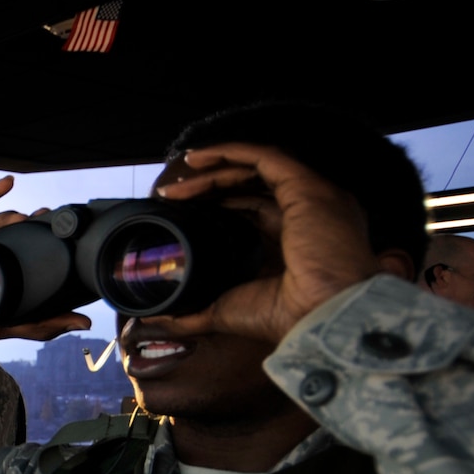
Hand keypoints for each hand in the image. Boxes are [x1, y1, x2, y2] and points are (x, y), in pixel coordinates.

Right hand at [0, 177, 88, 365]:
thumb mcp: (4, 325)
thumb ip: (40, 324)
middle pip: (12, 236)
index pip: (25, 257)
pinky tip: (6, 184)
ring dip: (15, 214)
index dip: (43, 245)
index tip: (63, 236)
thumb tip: (84, 323)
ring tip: (31, 216)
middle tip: (51, 220)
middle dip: (32, 227)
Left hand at [154, 144, 397, 343]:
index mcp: (298, 240)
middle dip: (208, 187)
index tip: (180, 212)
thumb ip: (190, 314)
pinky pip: (263, 155)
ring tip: (177, 181)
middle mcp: (309, 213)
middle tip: (171, 195)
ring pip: (254, 168)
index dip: (217, 206)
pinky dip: (229, 152)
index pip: (253, 210)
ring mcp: (312, 196)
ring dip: (212, 171)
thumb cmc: (286, 319)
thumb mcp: (225, 312)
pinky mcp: (306, 185)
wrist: (321, 318)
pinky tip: (197, 158)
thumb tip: (152, 321)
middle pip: (252, 187)